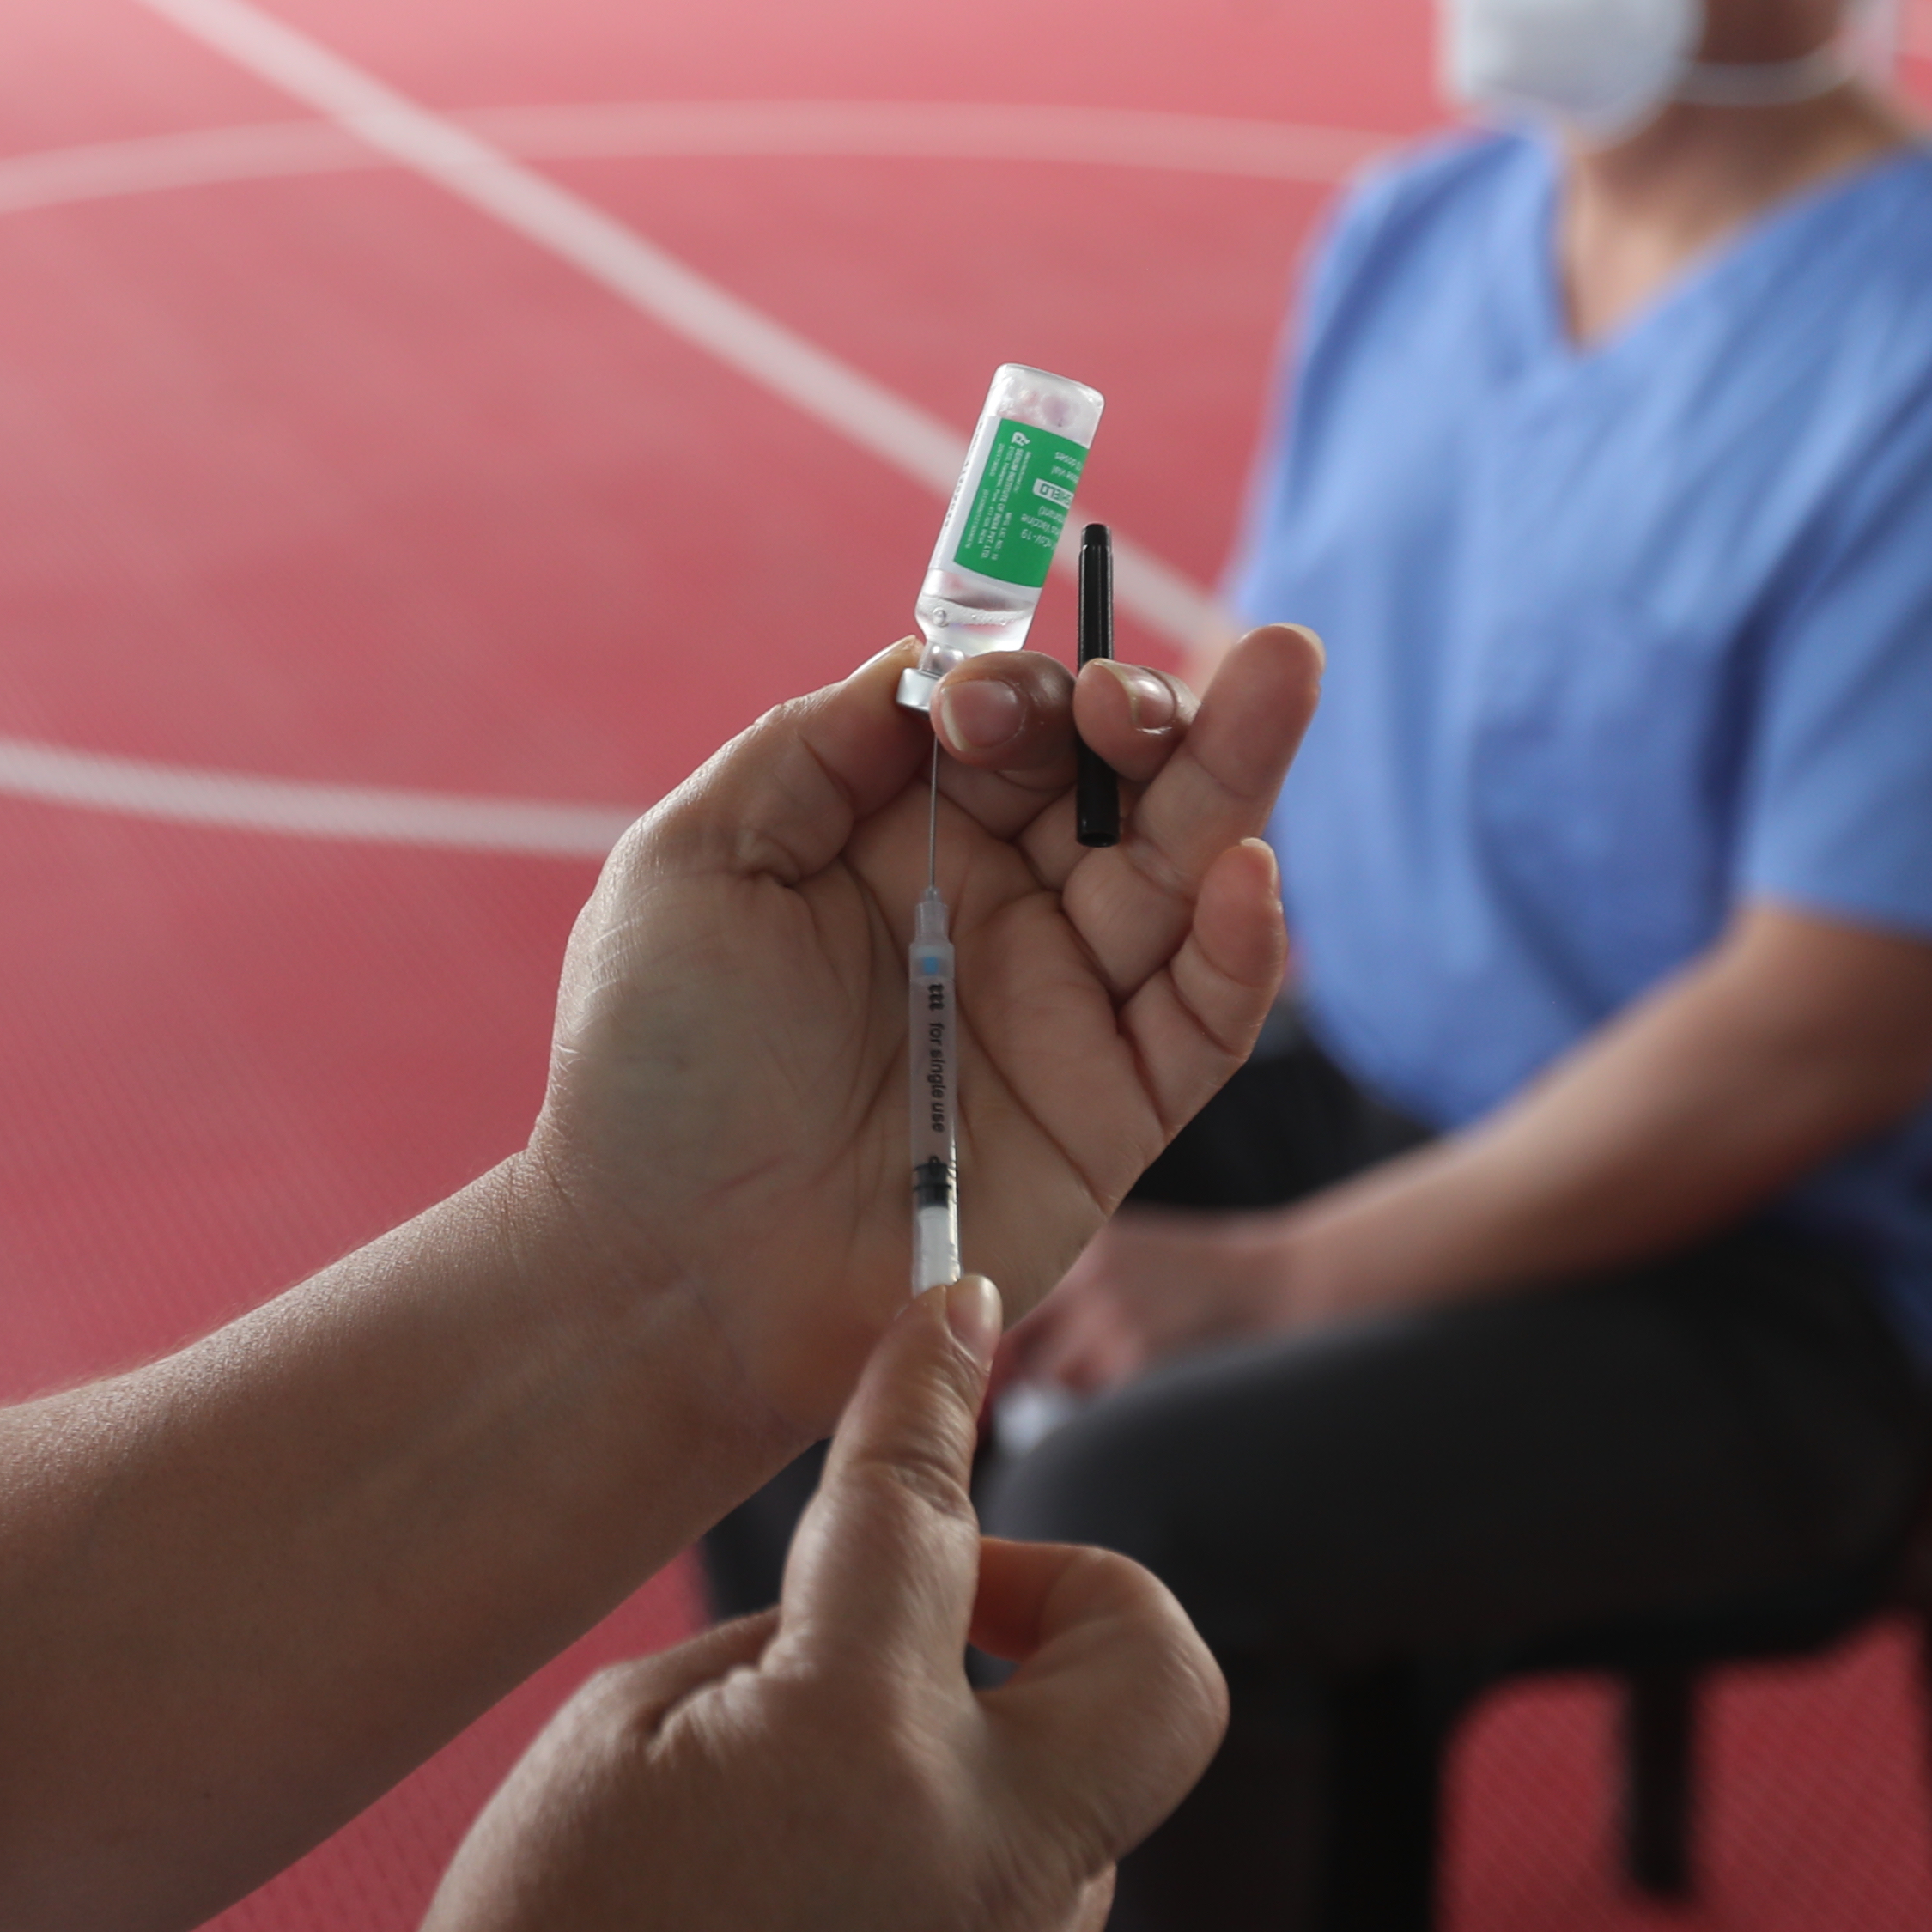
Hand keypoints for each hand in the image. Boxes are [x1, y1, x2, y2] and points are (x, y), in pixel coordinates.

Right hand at [423, 1278, 1222, 1931]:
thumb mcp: (624, 1738)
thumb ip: (789, 1642)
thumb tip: (879, 1609)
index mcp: (863, 1754)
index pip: (920, 1510)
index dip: (926, 1388)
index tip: (952, 1311)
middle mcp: (988, 1864)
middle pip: (1157, 1667)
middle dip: (1080, 1595)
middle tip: (956, 1601)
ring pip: (1075, 1785)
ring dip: (989, 1740)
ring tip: (816, 1785)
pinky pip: (1023, 1883)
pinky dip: (951, 1836)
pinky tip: (827, 1862)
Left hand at [527, 628, 1319, 1443]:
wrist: (669, 1268)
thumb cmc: (653, 1070)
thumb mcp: (692, 866)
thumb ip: (810, 750)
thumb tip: (925, 663)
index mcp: (892, 843)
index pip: (1001, 734)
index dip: (1012, 695)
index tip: (973, 706)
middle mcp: (992, 914)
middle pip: (1111, 785)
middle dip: (1149, 711)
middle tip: (1159, 679)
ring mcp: (1060, 1011)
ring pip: (1183, 874)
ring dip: (1236, 775)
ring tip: (1278, 676)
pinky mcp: (1110, 1115)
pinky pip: (1203, 1020)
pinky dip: (1242, 947)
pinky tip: (1246, 872)